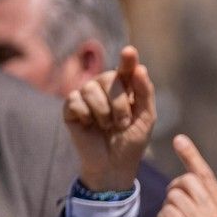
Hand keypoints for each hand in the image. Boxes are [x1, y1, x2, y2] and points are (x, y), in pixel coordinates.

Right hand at [62, 46, 155, 191]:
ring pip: (90, 88)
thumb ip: (145, 93)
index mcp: (125, 88)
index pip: (126, 68)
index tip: (130, 52)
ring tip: (108, 126)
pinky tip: (89, 125)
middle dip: (119, 103)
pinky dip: (86, 115)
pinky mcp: (71, 107)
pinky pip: (75, 100)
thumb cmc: (131, 141)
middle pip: (108, 78)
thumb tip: (140, 68)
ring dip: (104, 112)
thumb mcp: (146, 118)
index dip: (127, 60)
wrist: (114, 165)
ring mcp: (86, 96)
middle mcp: (104, 88)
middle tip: (122, 123)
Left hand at [156, 134, 216, 216]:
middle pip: (183, 182)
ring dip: (167, 212)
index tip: (179, 139)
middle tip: (176, 214)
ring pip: (172, 197)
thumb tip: (186, 180)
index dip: (191, 155)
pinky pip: (166, 213)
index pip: (205, 174)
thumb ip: (204, 205)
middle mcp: (216, 212)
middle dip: (172, 194)